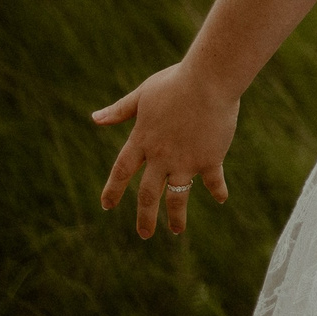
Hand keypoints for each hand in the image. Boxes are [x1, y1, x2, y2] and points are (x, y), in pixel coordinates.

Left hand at [92, 63, 238, 238]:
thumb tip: (95, 118)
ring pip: (176, 197)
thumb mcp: (144, 94)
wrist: (209, 81)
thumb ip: (121, 110)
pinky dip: (217, 190)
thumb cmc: (176, 82)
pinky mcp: (209, 159)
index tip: (107, 205)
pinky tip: (221, 199)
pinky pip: (212, 181)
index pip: (121, 171)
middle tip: (144, 234)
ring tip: (177, 231)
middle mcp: (160, 156)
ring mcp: (185, 161)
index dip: (113, 190)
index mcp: (142, 140)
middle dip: (144, 217)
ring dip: (176, 217)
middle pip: (147, 195)